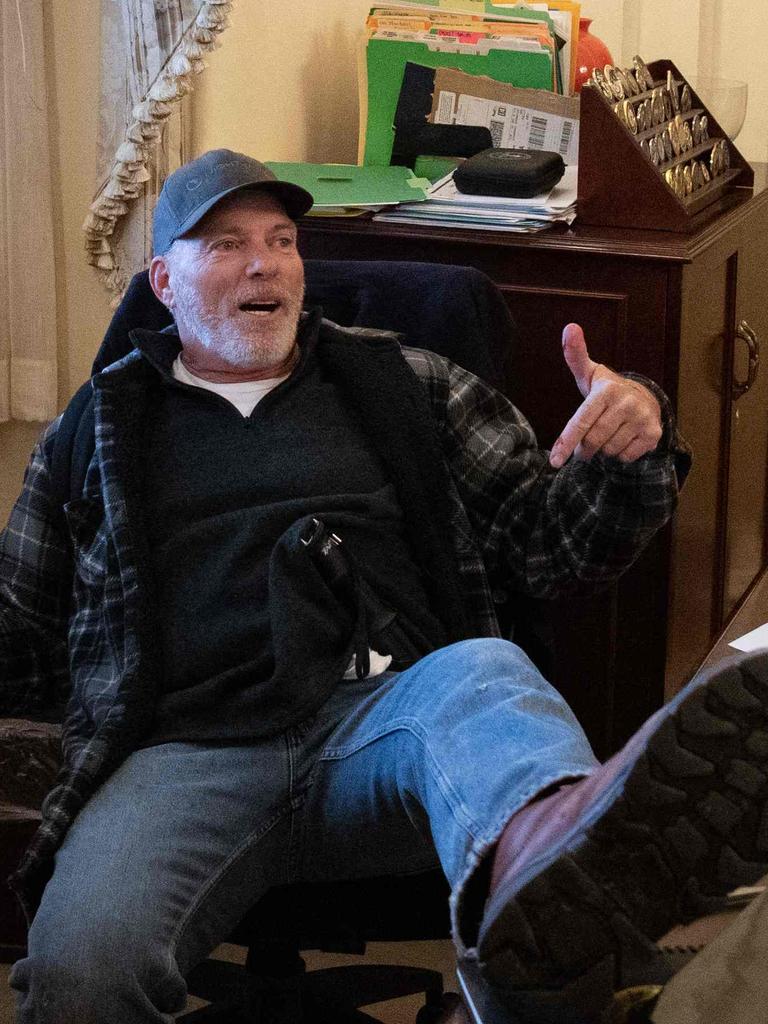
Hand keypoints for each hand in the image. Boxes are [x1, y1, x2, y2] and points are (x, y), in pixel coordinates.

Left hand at [549, 324, 661, 468]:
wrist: (645, 398)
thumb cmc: (606, 390)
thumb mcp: (589, 374)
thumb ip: (575, 355)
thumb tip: (569, 327)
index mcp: (606, 390)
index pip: (581, 421)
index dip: (566, 442)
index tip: (555, 461)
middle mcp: (626, 403)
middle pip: (593, 441)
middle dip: (584, 448)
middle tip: (584, 445)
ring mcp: (642, 419)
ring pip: (608, 451)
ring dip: (603, 449)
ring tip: (608, 434)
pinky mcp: (653, 435)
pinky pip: (625, 457)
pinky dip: (619, 454)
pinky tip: (623, 439)